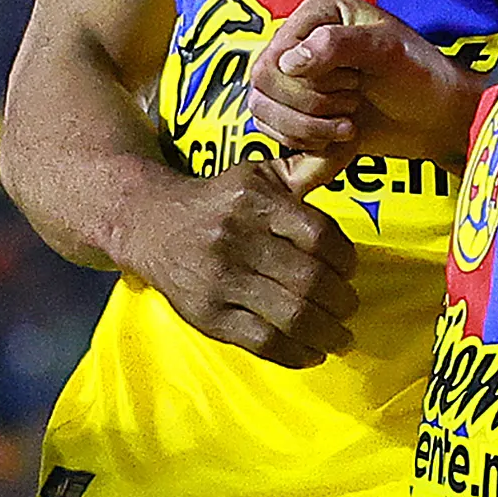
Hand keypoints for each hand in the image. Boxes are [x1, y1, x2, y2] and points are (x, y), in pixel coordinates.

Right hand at [108, 157, 356, 366]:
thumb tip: (348, 143)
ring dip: (327, 332)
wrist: (148, 225)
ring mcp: (220, 281)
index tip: (349, 270)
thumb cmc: (216, 201)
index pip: (319, 235)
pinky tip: (311, 352)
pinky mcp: (208, 315)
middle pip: (310, 280)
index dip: (346, 259)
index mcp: (255, 202)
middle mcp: (237, 239)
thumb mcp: (255, 175)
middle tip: (349, 307)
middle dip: (342, 301)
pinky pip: (263, 342)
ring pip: (292, 316)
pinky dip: (296, 353)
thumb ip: (302, 168)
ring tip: (340, 336)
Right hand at [247, 0, 482, 183]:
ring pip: (262, 112)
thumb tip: (287, 62)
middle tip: (354, 104)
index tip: (356, 82)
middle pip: (262, 85)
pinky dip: (304, 143)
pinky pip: (273, 132)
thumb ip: (337, 45)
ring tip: (348, 126)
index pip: (273, 57)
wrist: (438, 118)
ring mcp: (295, 77)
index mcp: (316, 13)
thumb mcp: (387, 51)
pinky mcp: (298, 109)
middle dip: (309, 107)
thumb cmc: (422, 76)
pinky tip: (340, 138)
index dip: (308, 83)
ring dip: (307, 130)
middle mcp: (299, 40)